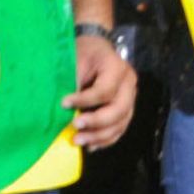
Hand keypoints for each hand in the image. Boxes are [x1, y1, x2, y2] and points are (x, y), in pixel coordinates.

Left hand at [71, 26, 137, 152]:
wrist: (96, 48)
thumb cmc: (83, 53)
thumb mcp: (76, 59)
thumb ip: (74, 82)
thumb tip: (65, 109)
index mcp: (117, 68)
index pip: (105, 90)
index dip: (85, 100)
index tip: (63, 104)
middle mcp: (129, 84)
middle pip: (119, 109)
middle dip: (96, 122)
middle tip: (74, 127)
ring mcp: (130, 98)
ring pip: (121, 122)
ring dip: (100, 136)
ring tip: (78, 141)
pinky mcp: (126, 109)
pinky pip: (120, 128)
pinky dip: (106, 140)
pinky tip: (90, 146)